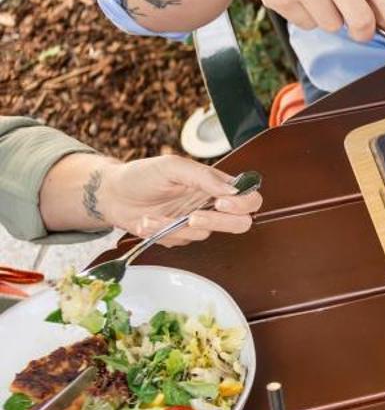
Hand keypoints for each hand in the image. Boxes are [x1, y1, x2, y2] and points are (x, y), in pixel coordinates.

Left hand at [92, 156, 261, 243]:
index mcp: (215, 184)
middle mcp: (211, 204)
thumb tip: (233, 190)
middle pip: (239, 223)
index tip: (222, 202)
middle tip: (193, 218)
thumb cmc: (141, 175)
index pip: (249, 197)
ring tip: (152, 217)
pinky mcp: (180, 236)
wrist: (110, 195)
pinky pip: (181, 242)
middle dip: (217, 223)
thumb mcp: (173, 167)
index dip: (243, 203)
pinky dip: (162, 233)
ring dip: (175, 227)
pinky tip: (147, 222)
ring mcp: (196, 222)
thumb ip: (205, 177)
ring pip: (205, 235)